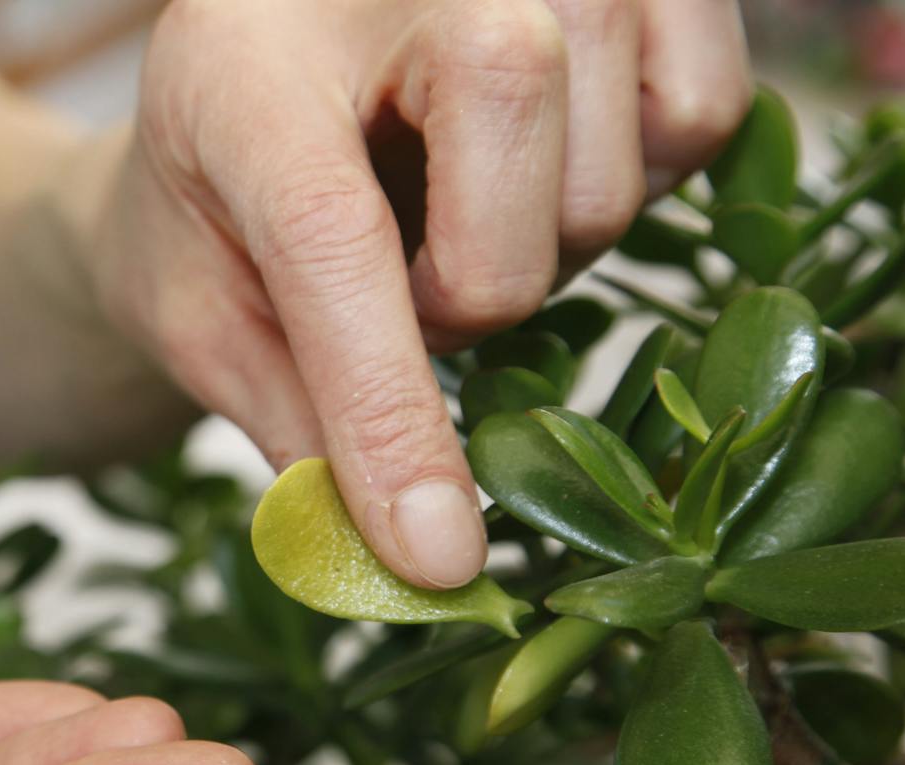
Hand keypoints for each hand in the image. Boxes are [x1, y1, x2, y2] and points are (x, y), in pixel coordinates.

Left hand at [90, 0, 752, 587]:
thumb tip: (400, 552)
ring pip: (614, 179)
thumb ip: (288, 419)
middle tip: (405, 289)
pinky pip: (704, 116)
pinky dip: (642, 177)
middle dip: (467, 308)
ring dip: (547, 248)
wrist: (250, 75)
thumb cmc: (210, 207)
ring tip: (463, 208)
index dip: (391, 414)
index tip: (435, 554)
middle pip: (509, 216)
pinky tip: (544, 163)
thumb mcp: (200, 314)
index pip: (332, 246)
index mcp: (238, 70)